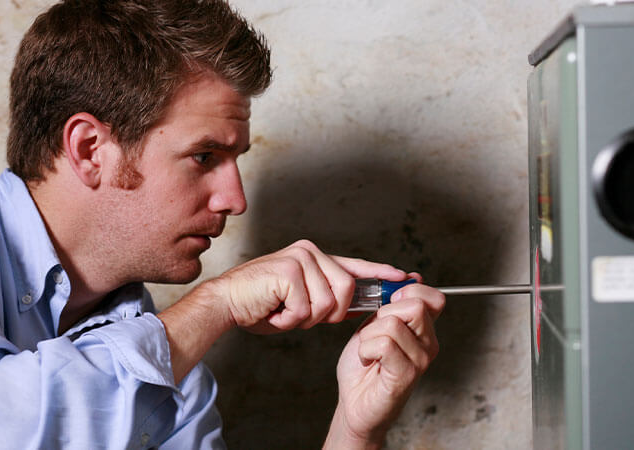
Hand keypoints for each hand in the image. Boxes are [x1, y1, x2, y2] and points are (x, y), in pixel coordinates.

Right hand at [206, 240, 407, 333]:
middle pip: (347, 291)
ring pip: (329, 303)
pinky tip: (274, 310)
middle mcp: (311, 252)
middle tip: (297, 314)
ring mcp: (300, 258)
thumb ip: (330, 301)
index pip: (356, 265)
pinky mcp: (289, 270)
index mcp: (315, 258)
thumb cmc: (261, 305)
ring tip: (283, 311)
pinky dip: (290, 319)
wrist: (226, 302)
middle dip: (327, 314)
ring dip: (305, 319)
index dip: (382, 273)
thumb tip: (361, 305)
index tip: (406, 277)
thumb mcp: (304, 304)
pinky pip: (307, 308)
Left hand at [326, 281, 443, 447]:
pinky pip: (384, 344)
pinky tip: (368, 361)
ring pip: (392, 323)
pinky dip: (366, 350)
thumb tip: (411, 278)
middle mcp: (429, 345)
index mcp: (425, 330)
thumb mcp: (375, 325)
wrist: (355, 403)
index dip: (408, 292)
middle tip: (374, 334)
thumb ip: (391, 304)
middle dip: (383, 314)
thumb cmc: (363, 366)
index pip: (434, 297)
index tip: (388, 305)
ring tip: (369, 352)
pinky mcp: (406, 375)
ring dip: (369, 336)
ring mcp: (420, 361)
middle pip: (414, 306)